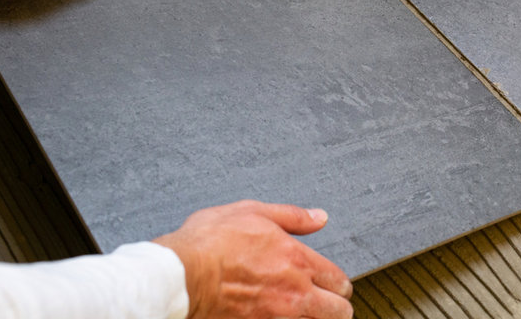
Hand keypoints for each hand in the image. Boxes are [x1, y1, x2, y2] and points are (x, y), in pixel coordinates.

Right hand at [153, 201, 352, 318]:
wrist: (180, 275)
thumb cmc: (211, 241)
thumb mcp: (253, 212)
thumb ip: (292, 217)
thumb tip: (319, 217)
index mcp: (298, 261)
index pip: (339, 281)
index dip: (338, 283)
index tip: (331, 283)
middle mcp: (295, 293)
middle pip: (339, 312)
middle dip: (336, 307)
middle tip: (324, 303)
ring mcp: (278, 317)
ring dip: (315, 318)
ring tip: (305, 313)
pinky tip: (280, 317)